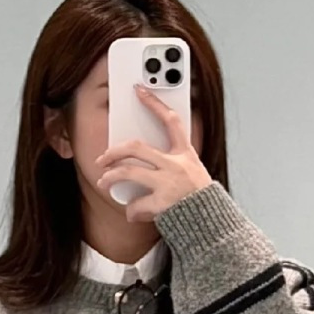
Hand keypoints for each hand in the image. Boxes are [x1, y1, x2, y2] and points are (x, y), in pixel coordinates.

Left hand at [94, 83, 211, 222]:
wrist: (211, 223)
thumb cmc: (200, 199)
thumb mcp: (193, 172)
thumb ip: (172, 164)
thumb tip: (144, 163)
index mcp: (185, 154)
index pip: (171, 121)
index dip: (154, 104)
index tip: (139, 91)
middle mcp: (176, 165)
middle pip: (136, 147)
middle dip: (114, 151)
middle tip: (102, 158)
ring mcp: (168, 183)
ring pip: (129, 171)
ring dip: (111, 177)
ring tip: (103, 182)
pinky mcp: (163, 202)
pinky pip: (136, 204)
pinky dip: (131, 210)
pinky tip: (132, 213)